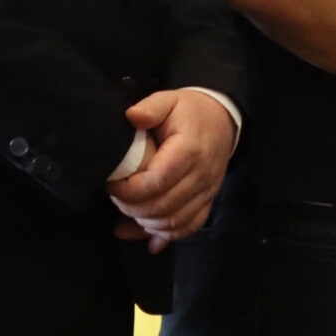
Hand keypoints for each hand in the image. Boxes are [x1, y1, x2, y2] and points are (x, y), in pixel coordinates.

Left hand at [108, 88, 237, 251]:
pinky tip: (147, 235)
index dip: (129, 190)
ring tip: (127, 212)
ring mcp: (207, 190)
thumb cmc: (190, 112)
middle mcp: (201, 174)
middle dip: (132, 208)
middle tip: (115, 198)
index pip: (158, 181)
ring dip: (146, 223)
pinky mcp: (208, 200)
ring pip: (175, 221)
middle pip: (164, 206)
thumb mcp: (169, 100)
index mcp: (189, 149)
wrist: (222, 120)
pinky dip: (166, 236)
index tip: (112, 183)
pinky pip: (189, 226)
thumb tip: (131, 116)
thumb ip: (150, 108)